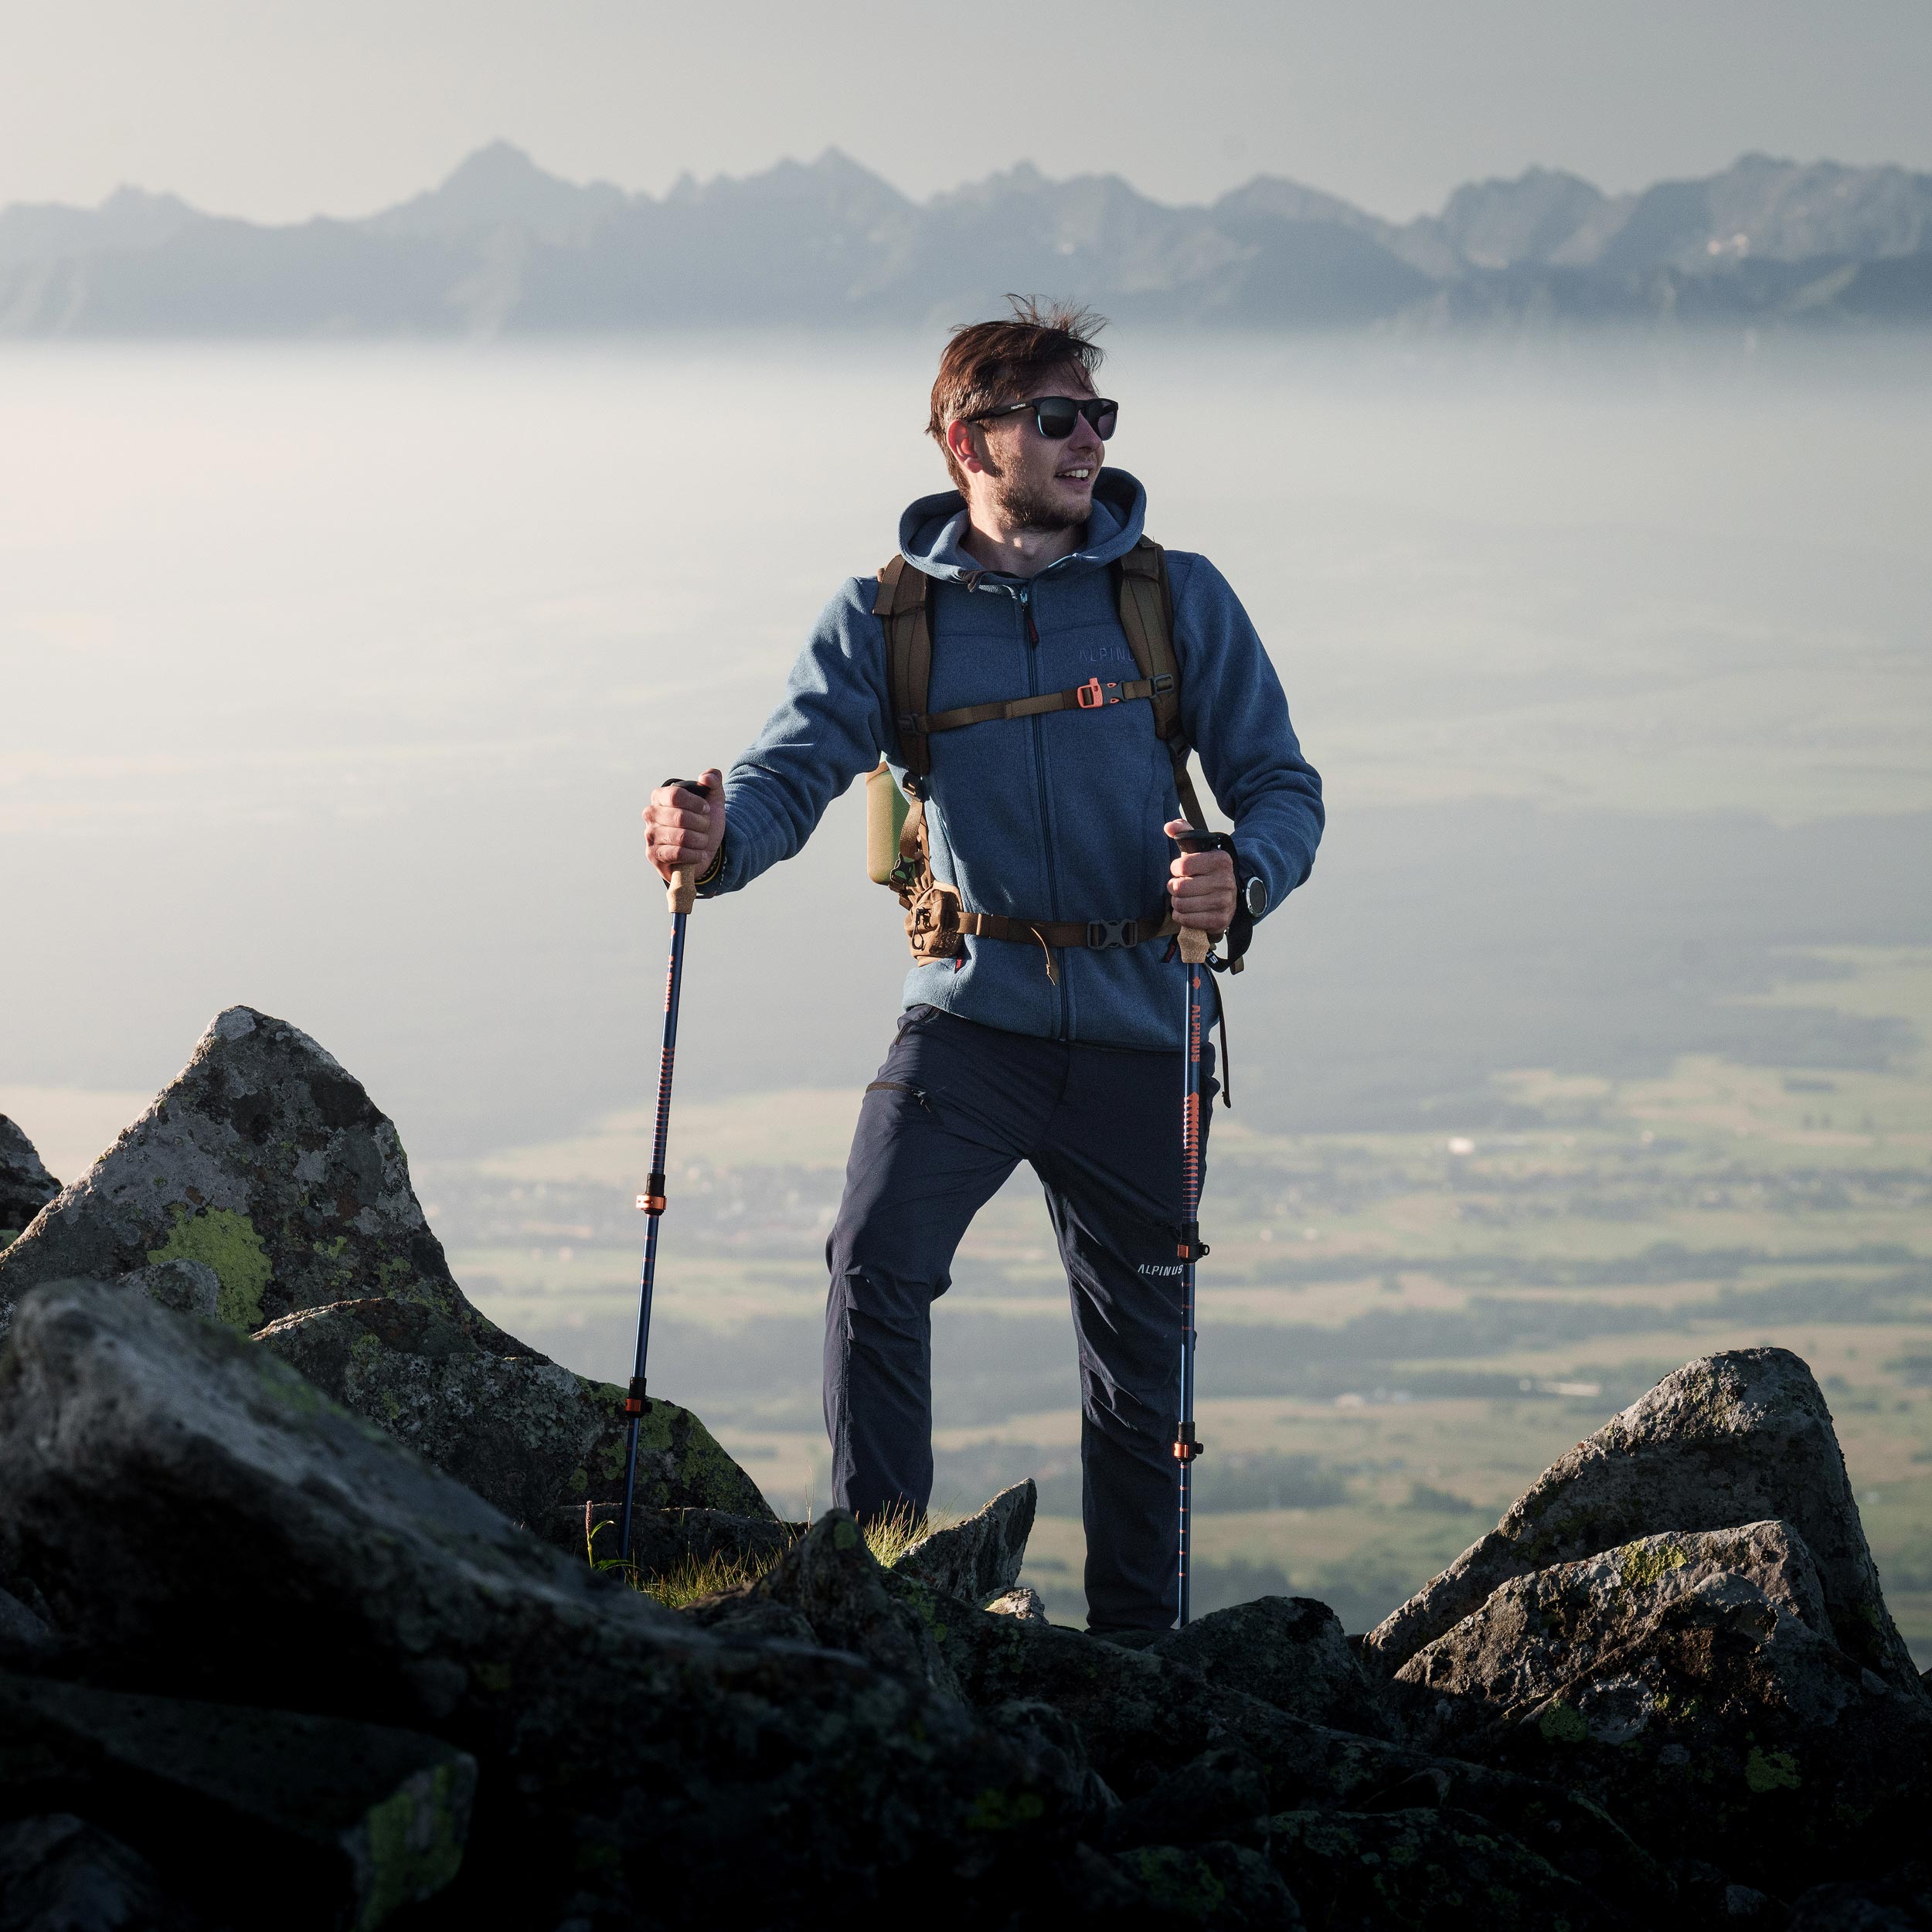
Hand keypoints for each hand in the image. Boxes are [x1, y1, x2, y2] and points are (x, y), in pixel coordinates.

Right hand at [644, 768, 725, 884]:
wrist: (704, 852)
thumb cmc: (704, 824)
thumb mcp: (714, 800)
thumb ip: (714, 782)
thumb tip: (706, 777)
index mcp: (660, 796)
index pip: (676, 795)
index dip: (696, 803)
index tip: (706, 809)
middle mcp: (650, 813)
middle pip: (681, 817)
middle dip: (702, 824)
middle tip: (705, 828)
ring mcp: (650, 835)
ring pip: (682, 837)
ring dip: (700, 841)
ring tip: (702, 842)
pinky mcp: (653, 855)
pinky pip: (678, 853)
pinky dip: (695, 855)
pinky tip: (698, 854)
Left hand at [1164, 819, 1235, 933]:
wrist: (1229, 896)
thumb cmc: (1207, 871)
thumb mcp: (1199, 849)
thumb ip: (1184, 832)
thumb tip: (1169, 826)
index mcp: (1221, 860)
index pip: (1182, 866)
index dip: (1176, 869)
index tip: (1181, 870)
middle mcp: (1225, 881)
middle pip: (1179, 887)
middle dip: (1174, 887)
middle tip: (1181, 886)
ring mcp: (1224, 902)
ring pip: (1181, 905)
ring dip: (1177, 903)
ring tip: (1186, 898)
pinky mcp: (1220, 920)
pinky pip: (1186, 920)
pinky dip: (1182, 916)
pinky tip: (1190, 911)